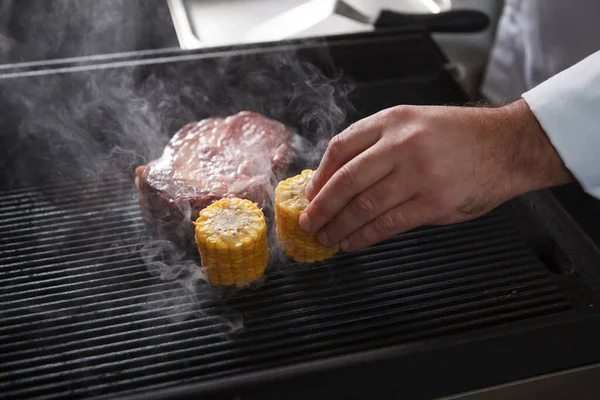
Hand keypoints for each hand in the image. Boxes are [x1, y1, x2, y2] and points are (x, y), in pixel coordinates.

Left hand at [299, 99, 572, 251]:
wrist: (507, 145)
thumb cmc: (460, 137)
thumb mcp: (415, 123)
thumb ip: (379, 146)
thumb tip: (341, 180)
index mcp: (392, 120)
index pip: (340, 148)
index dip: (319, 176)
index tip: (310, 194)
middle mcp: (401, 144)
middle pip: (345, 179)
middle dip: (321, 206)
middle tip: (308, 222)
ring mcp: (418, 173)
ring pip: (363, 205)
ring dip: (339, 226)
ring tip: (326, 237)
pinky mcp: (434, 202)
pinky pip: (388, 223)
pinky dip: (365, 236)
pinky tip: (352, 242)